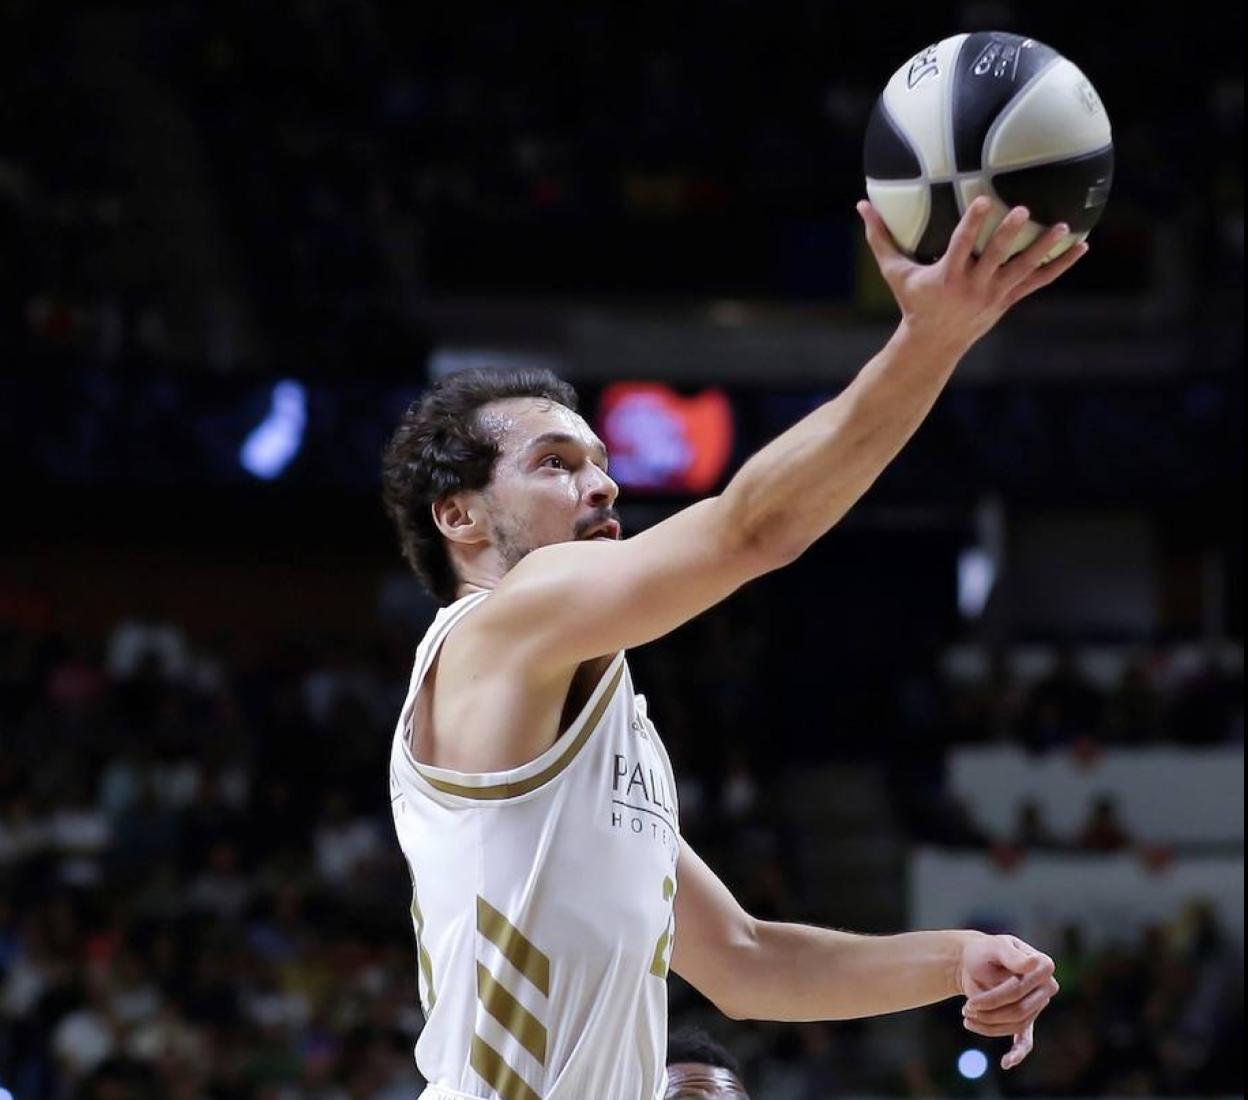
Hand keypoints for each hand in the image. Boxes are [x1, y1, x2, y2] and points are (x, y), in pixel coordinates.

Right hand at [857, 196, 1088, 356]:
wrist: (933, 344)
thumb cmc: (912, 303)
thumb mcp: (894, 273)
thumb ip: (880, 238)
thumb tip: (861, 205)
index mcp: (947, 277)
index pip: (961, 246)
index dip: (972, 223)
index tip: (983, 199)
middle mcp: (973, 287)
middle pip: (994, 257)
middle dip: (1008, 234)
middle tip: (1023, 210)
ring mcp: (994, 295)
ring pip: (1022, 269)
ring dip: (1042, 249)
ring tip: (1062, 227)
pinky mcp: (1007, 301)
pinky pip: (1038, 281)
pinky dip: (1059, 265)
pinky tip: (1081, 247)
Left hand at [956, 933, 1058, 1069]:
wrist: (972, 962)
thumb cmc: (984, 951)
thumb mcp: (994, 947)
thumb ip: (1012, 956)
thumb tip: (1034, 963)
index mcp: (1043, 965)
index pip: (1021, 990)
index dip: (996, 997)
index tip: (970, 1001)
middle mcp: (1046, 987)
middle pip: (1019, 1010)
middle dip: (989, 1012)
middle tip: (965, 1010)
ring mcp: (1037, 1005)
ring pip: (1016, 1023)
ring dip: (990, 1025)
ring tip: (967, 1018)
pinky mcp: (1026, 1019)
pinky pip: (1026, 1040)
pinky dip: (1017, 1053)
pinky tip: (1006, 1062)